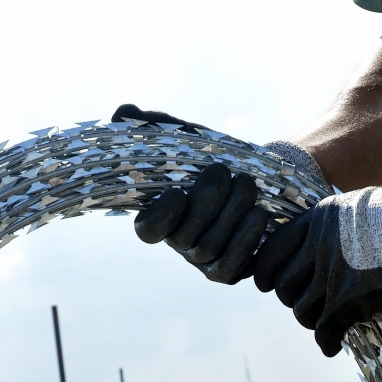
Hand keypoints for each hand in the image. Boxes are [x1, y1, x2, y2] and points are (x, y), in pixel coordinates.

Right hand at [112, 104, 321, 283]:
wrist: (252, 173)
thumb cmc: (208, 156)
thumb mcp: (181, 136)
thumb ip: (150, 125)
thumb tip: (122, 112)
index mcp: (160, 216)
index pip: (148, 230)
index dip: (159, 218)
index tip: (176, 193)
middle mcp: (179, 244)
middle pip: (185, 238)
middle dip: (207, 202)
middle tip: (224, 172)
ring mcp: (203, 260)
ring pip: (211, 248)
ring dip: (231, 213)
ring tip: (246, 184)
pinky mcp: (231, 268)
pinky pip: (232, 268)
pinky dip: (245, 242)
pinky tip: (258, 215)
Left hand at [253, 155, 381, 355]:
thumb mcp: (360, 208)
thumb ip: (334, 227)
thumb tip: (321, 247)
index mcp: (317, 220)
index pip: (269, 252)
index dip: (268, 274)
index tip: (273, 284)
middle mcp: (318, 247)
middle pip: (282, 287)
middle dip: (293, 299)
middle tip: (310, 305)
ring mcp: (333, 275)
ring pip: (301, 311)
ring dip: (312, 321)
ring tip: (327, 323)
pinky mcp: (350, 301)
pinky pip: (324, 332)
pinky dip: (326, 343)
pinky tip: (333, 346)